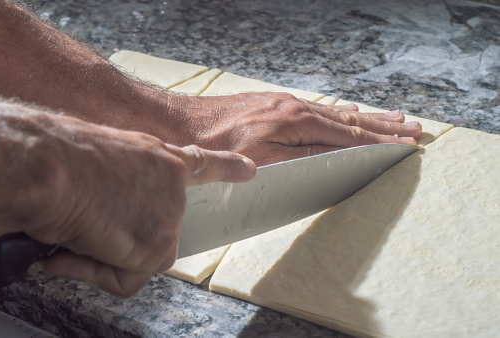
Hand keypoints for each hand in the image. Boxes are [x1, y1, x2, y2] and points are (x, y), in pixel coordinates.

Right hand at [0, 101, 255, 296]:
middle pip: (157, 232)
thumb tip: (107, 219)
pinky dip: (95, 271)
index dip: (227, 167)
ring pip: (140, 258)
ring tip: (79, 227)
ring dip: (103, 255)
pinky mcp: (158, 245)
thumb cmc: (62, 155)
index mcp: (160, 159)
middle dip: (122, 240)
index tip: (249, 170)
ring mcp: (170, 216)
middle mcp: (174, 188)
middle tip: (88, 221)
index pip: (202, 163)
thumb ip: (123, 185)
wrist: (51, 166)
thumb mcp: (105, 156)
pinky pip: (126, 278)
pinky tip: (81, 244)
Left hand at [168, 93, 421, 165]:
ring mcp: (286, 105)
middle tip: (412, 128)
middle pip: (349, 121)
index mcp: (297, 123)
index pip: (349, 135)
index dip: (378, 143)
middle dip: (383, 127)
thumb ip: (299, 159)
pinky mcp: (275, 106)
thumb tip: (335, 158)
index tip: (404, 145)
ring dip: (366, 118)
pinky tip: (348, 112)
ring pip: (335, 113)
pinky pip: (317, 110)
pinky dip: (339, 113)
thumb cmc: (218, 146)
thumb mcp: (259, 161)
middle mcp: (296, 109)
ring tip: (392, 118)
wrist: (184, 122)